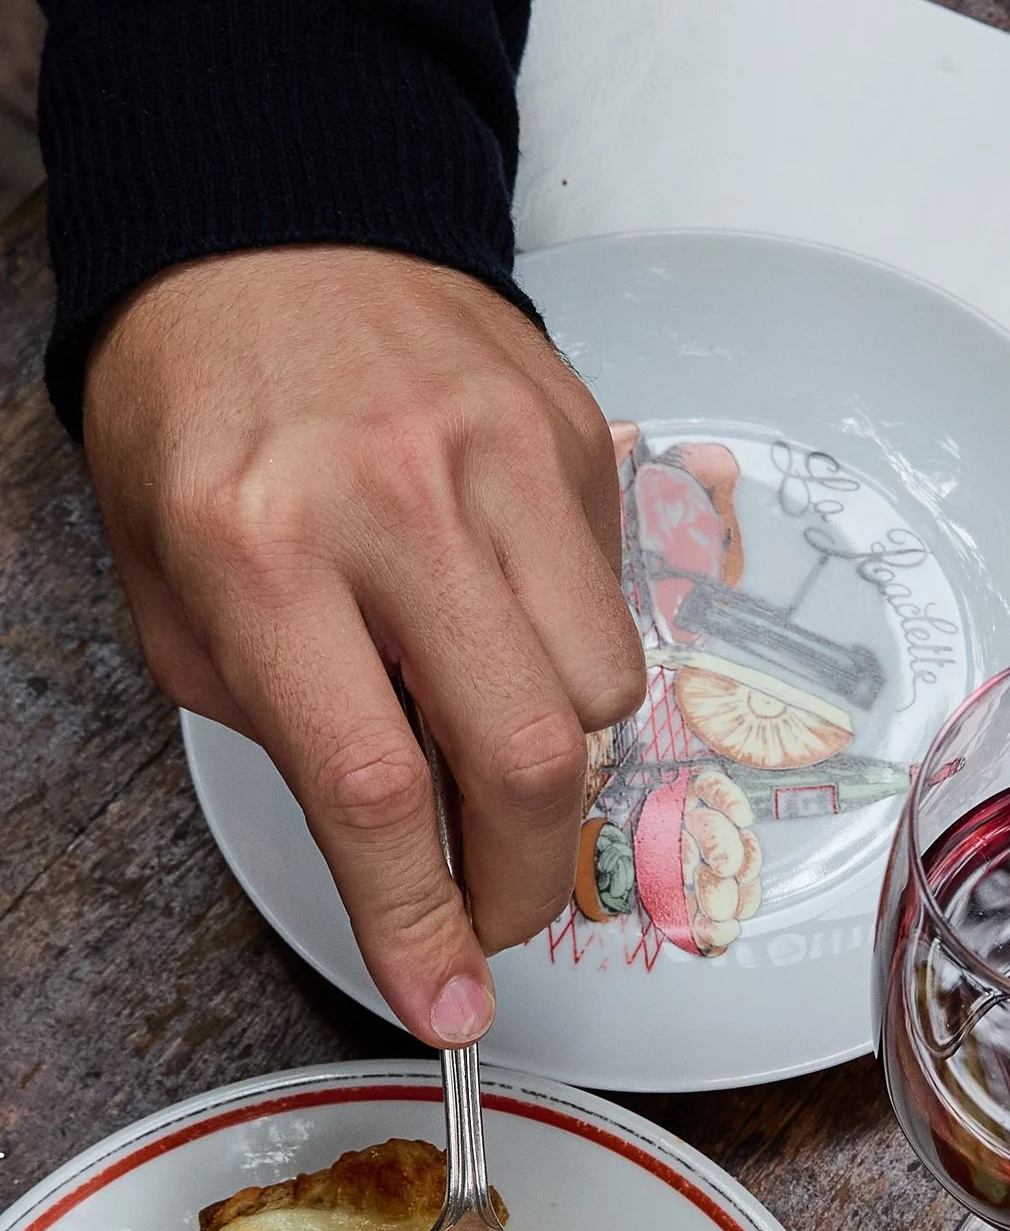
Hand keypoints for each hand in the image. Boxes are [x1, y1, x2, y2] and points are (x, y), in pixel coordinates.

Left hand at [82, 251, 644, 1045]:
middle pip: (524, 754)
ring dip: (557, 755)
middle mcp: (390, 502)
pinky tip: (504, 613)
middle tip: (497, 907)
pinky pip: (612, 600)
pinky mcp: (575, 433)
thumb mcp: (176, 591)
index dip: (420, 921)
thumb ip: (284, 723)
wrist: (268, 225)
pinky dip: (570, 648)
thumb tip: (405, 854)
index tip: (449, 1005)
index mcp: (258, 552)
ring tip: (489, 729)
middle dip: (524, 876)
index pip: (372, 786)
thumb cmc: (203, 423)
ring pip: (601, 688)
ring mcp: (500, 458)